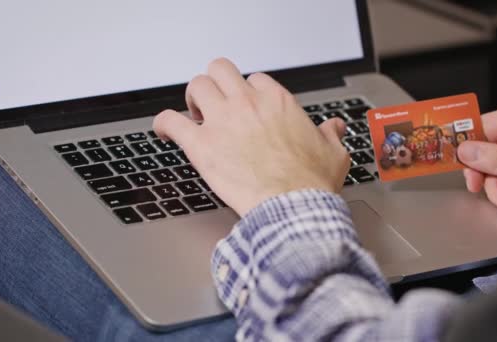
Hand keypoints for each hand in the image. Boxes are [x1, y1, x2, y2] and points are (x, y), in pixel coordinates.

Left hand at [153, 58, 350, 215]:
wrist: (293, 207)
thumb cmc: (310, 183)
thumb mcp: (332, 153)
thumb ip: (330, 135)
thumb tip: (333, 128)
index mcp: (276, 101)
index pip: (254, 80)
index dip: (248, 94)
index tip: (246, 108)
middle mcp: (247, 104)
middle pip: (220, 70)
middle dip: (216, 84)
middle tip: (216, 104)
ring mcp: (222, 121)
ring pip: (196, 86)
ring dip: (193, 99)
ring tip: (195, 116)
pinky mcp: (201, 145)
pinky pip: (170, 121)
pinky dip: (163, 124)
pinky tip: (163, 131)